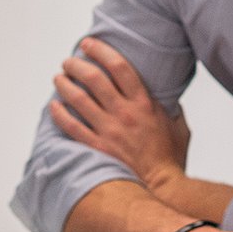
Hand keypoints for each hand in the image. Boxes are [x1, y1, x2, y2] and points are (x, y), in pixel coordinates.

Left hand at [50, 37, 189, 188]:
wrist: (162, 187)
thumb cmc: (170, 158)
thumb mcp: (178, 125)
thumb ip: (168, 107)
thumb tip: (164, 95)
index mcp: (144, 103)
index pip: (119, 67)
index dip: (101, 51)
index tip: (89, 44)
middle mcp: (124, 113)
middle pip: (94, 78)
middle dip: (77, 65)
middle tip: (69, 61)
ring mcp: (109, 131)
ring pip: (78, 99)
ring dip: (64, 84)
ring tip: (58, 78)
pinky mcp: (97, 148)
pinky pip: (71, 126)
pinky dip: (59, 113)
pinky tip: (54, 105)